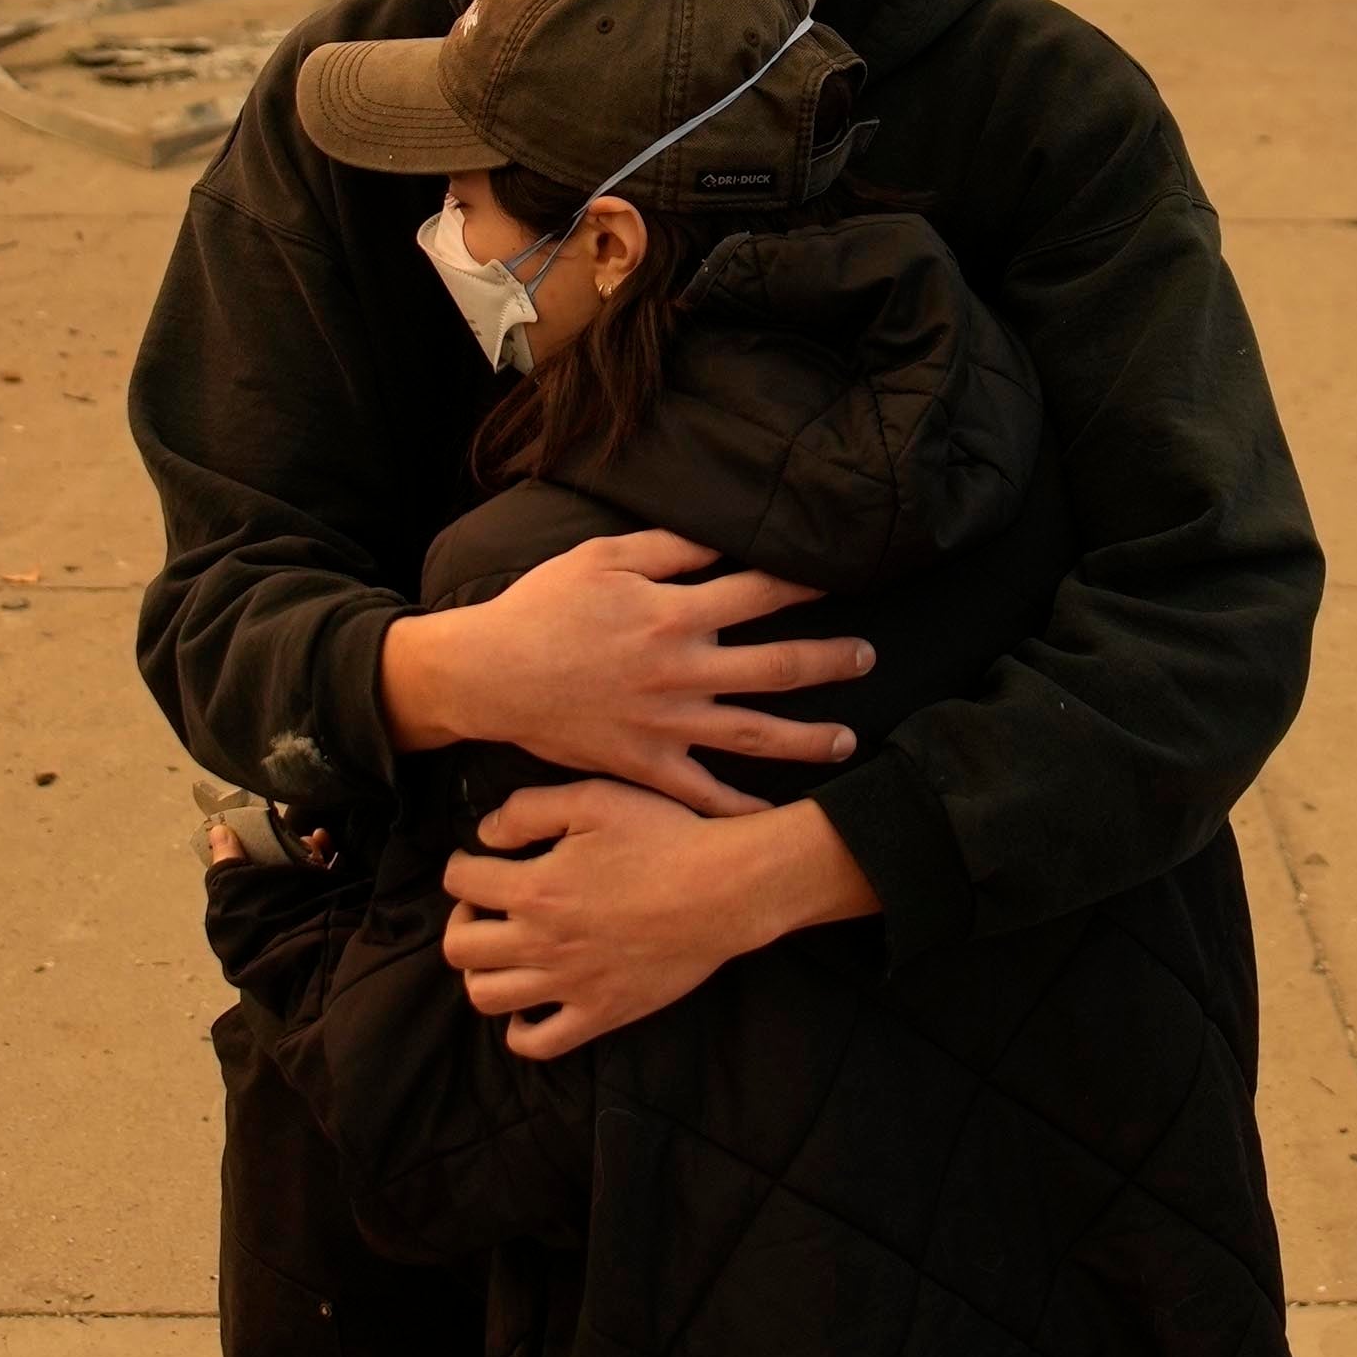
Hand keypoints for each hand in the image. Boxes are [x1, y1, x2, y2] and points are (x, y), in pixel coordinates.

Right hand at [378, 528, 870, 815]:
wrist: (488, 674)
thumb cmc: (542, 608)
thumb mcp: (601, 557)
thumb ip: (668, 549)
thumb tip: (724, 539)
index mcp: (673, 614)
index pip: (758, 594)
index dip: (804, 584)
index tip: (837, 581)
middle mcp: (681, 671)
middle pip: (776, 668)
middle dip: (830, 662)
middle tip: (868, 656)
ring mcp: (667, 724)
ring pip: (755, 735)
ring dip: (808, 739)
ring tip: (847, 742)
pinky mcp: (645, 765)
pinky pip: (703, 796)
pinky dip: (739, 810)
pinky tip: (773, 817)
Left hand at [438, 783, 877, 1058]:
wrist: (726, 889)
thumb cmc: (665, 837)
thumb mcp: (594, 799)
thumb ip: (528, 810)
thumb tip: (485, 835)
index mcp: (535, 888)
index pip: (460, 882)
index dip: (460, 867)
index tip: (476, 863)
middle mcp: (542, 942)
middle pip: (459, 947)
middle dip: (461, 921)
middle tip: (485, 907)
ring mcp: (569, 985)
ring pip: (486, 997)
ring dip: (482, 972)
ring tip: (504, 950)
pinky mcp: (600, 1013)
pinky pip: (538, 1043)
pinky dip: (519, 1028)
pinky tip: (530, 1002)